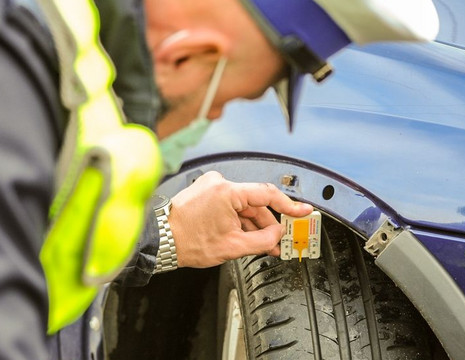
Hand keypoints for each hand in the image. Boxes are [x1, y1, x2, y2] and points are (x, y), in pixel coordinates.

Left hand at [168, 171, 312, 267]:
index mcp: (227, 192)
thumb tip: (277, 235)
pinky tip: (246, 235)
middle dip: (267, 224)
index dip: (289, 206)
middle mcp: (219, 183)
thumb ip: (262, 240)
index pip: (268, 194)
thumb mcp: (233, 247)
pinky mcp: (205, 192)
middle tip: (279, 241)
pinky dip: (239, 220)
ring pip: (243, 206)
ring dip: (253, 224)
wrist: (161, 241)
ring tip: (262, 245)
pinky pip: (231, 205)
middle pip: (255, 203)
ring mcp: (211, 186)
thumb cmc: (188, 242)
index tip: (303, 211)